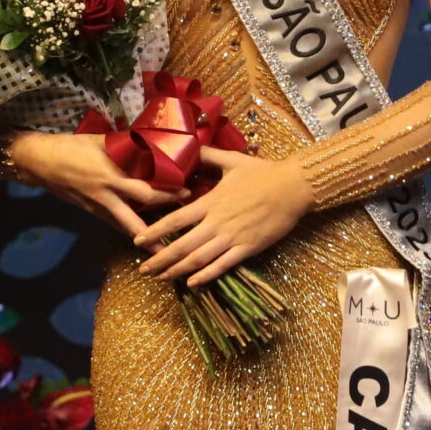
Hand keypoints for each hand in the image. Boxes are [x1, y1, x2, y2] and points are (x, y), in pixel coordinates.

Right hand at [8, 132, 179, 240]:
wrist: (41, 162)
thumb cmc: (72, 146)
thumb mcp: (102, 142)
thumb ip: (126, 148)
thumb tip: (152, 146)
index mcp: (110, 177)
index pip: (145, 190)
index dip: (167, 194)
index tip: (187, 194)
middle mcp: (106, 197)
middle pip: (136, 221)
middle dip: (156, 232)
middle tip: (177, 238)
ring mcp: (97, 208)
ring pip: (124, 227)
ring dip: (143, 238)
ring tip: (162, 250)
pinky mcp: (91, 212)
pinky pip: (114, 222)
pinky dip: (128, 228)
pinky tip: (141, 236)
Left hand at [134, 148, 312, 285]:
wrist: (293, 187)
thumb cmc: (263, 173)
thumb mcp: (231, 160)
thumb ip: (207, 156)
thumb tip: (188, 146)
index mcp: (210, 202)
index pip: (175, 220)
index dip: (154, 231)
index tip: (137, 240)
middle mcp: (217, 223)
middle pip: (181, 246)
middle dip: (159, 260)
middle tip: (143, 270)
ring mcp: (232, 238)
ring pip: (198, 259)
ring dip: (177, 271)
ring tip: (162, 278)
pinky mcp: (248, 248)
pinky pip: (223, 266)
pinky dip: (205, 276)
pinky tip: (192, 284)